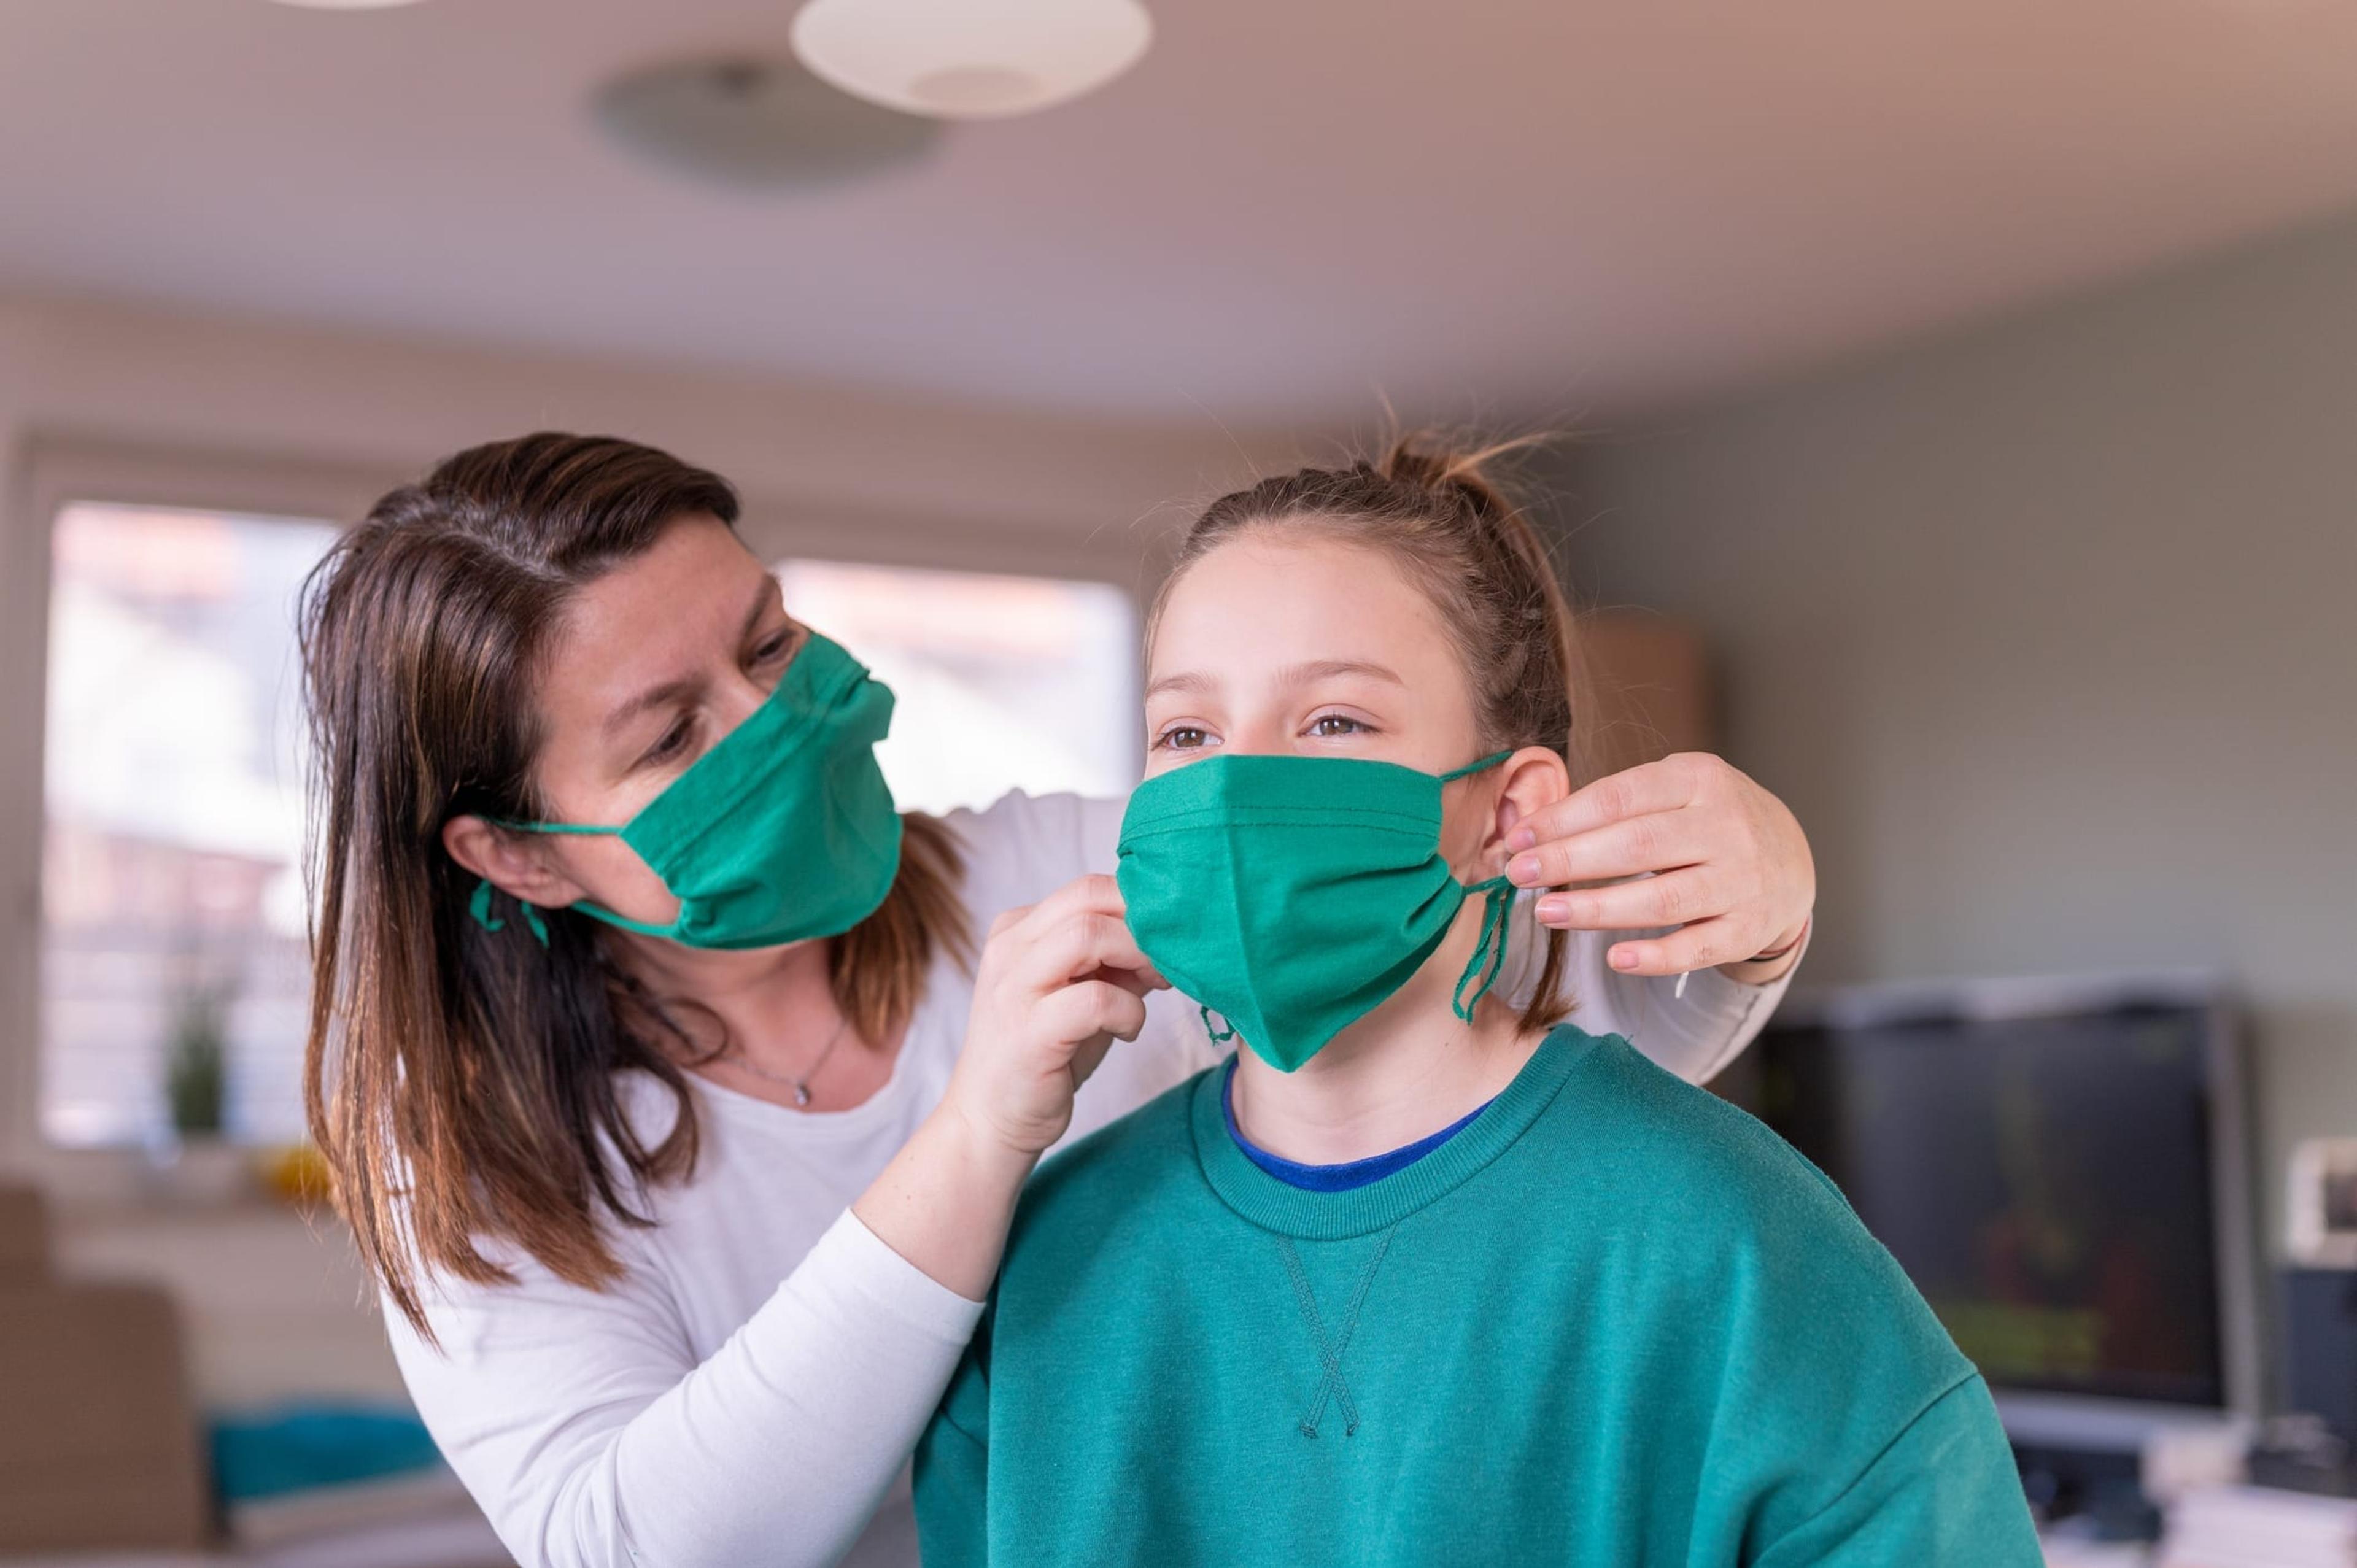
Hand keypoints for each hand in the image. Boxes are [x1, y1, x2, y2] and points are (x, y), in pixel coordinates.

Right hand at [945, 874, 1167, 1156]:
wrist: (989, 1122)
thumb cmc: (1043, 1056)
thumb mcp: (1081, 994)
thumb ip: (1115, 961)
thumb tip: (1170, 937)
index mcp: (1018, 930)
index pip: (1089, 888)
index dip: (1139, 906)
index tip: (1166, 940)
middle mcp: (1009, 949)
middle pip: (1089, 898)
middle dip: (1143, 923)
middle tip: (1167, 961)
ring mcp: (1014, 989)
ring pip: (1087, 935)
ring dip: (1137, 957)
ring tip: (1152, 987)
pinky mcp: (1028, 1033)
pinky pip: (1095, 1000)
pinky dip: (1129, 1012)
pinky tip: (1128, 1031)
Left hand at [1503, 752, 1813, 979]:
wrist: (1790, 856)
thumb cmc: (1705, 819)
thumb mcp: (1673, 790)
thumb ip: (1612, 805)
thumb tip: (1529, 829)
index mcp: (1699, 780)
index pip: (1620, 798)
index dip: (1563, 819)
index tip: (1516, 839)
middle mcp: (1725, 827)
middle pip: (1637, 846)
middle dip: (1570, 860)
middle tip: (1518, 874)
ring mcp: (1742, 880)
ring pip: (1663, 899)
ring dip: (1598, 909)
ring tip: (1547, 913)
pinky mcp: (1748, 929)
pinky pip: (1698, 948)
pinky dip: (1656, 956)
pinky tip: (1615, 958)